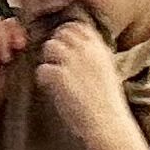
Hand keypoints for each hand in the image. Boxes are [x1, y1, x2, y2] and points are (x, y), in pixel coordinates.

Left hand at [33, 17, 144, 148]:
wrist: (107, 124)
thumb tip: (79, 47)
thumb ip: (94, 55)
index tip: (65, 45)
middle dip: (56, 45)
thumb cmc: (108, 103)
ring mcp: (72, 62)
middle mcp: (86, 50)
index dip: (68, 34)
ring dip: (48, 59)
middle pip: (62, 33)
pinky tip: (50, 87)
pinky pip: (42, 69)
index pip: (78, 26)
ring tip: (53, 74)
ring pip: (50, 46)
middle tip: (56, 61)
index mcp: (99, 48)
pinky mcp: (59, 77)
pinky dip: (43, 78)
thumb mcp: (107, 70)